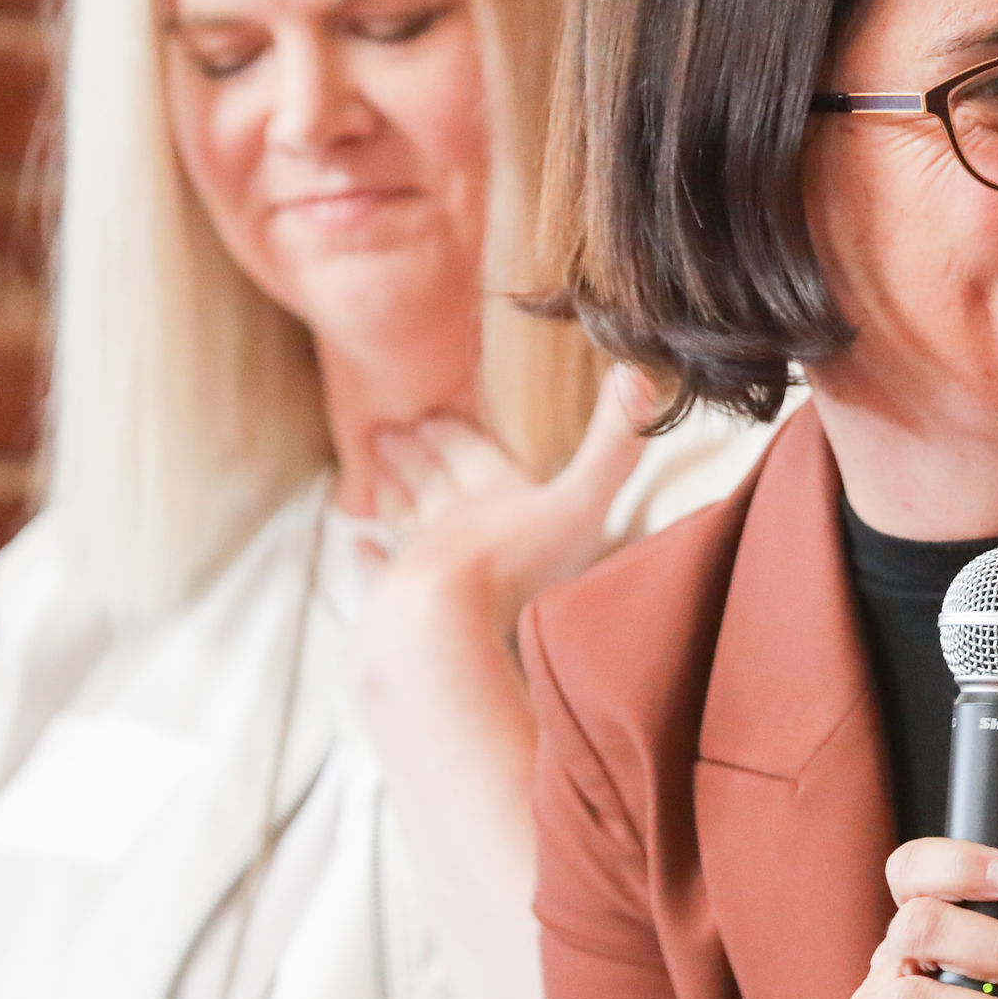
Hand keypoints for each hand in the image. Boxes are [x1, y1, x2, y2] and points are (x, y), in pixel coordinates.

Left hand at [355, 368, 652, 687]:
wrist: (440, 627)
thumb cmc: (517, 569)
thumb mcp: (583, 505)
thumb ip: (614, 447)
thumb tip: (638, 371)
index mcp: (495, 495)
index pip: (473, 454)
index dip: (455, 433)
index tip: (432, 412)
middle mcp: (450, 520)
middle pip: (431, 480)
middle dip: (416, 455)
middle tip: (390, 432)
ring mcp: (416, 561)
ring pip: (403, 520)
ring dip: (392, 496)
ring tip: (376, 479)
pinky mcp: (392, 602)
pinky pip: (376, 573)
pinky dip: (368, 558)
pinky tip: (359, 547)